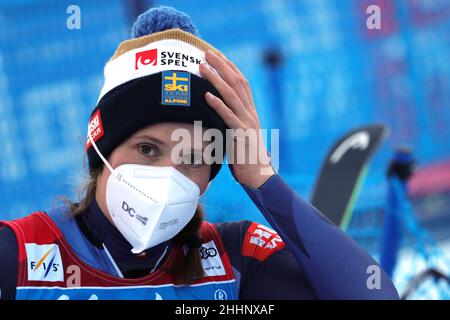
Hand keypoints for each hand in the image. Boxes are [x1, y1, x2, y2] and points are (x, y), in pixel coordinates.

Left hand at [199, 49, 274, 188]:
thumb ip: (230, 121)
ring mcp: (246, 122)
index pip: (242, 83)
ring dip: (216, 79)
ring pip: (231, 95)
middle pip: (237, 82)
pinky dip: (217, 104)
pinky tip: (206, 95)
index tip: (218, 55)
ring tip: (203, 67)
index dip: (230, 67)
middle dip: (221, 66)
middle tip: (207, 52)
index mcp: (250, 111)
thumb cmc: (245, 155)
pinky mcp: (240, 135)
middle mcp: (250, 113)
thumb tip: (216, 113)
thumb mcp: (238, 133)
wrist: (258, 175)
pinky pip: (228, 116)